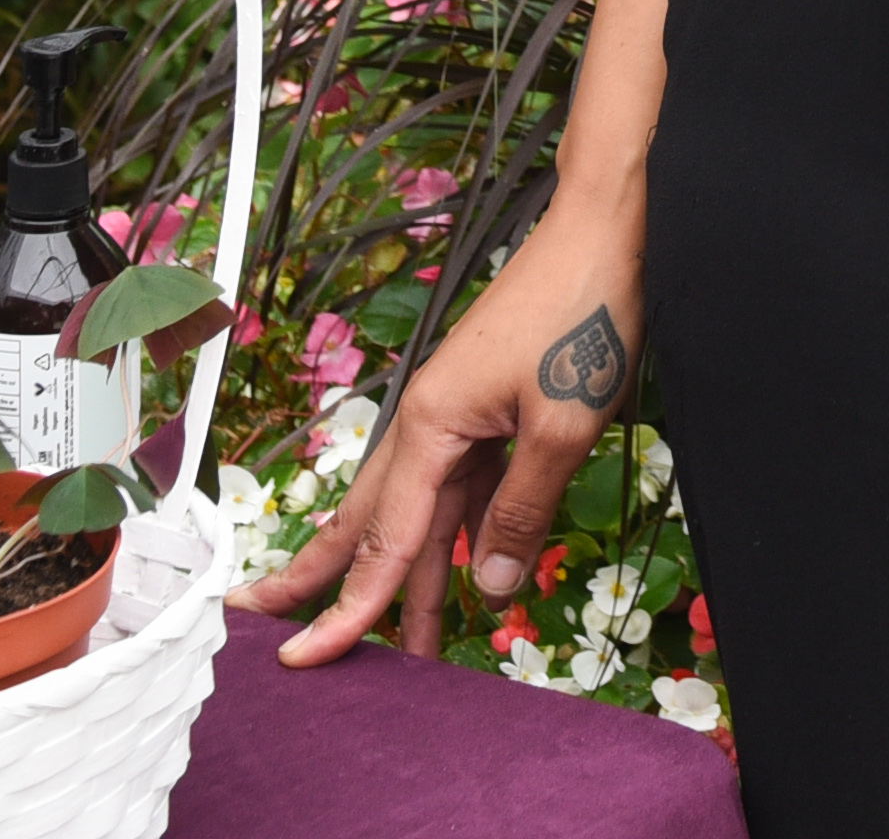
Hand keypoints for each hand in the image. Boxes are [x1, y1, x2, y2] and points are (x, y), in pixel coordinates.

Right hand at [234, 198, 641, 665]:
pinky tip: (458, 573)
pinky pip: (460, 489)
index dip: (348, 606)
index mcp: (432, 423)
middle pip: (371, 522)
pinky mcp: (489, 411)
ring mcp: (457, 415)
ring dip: (403, 576)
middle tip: (281, 639)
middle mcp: (430, 421)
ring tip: (389, 644)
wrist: (608, 231)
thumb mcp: (564, 423)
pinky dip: (453, 537)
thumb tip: (490, 587)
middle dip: (328, 585)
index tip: (306, 657)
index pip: (383, 537)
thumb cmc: (584, 312)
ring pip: (418, 512)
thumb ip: (525, 508)